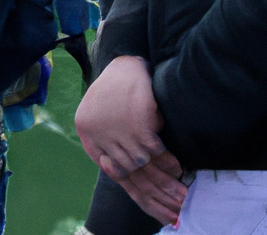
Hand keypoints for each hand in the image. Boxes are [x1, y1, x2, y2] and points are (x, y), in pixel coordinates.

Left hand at [75, 55, 186, 223]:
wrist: (124, 61)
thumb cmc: (115, 88)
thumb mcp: (101, 114)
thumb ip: (108, 141)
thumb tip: (121, 168)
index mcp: (88, 133)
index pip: (115, 173)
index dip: (137, 191)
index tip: (155, 205)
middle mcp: (100, 133)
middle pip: (130, 171)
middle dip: (153, 189)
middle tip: (174, 205)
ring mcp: (118, 126)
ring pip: (142, 162)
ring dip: (162, 177)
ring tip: (179, 191)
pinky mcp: (137, 118)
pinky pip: (154, 148)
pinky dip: (166, 159)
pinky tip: (177, 167)